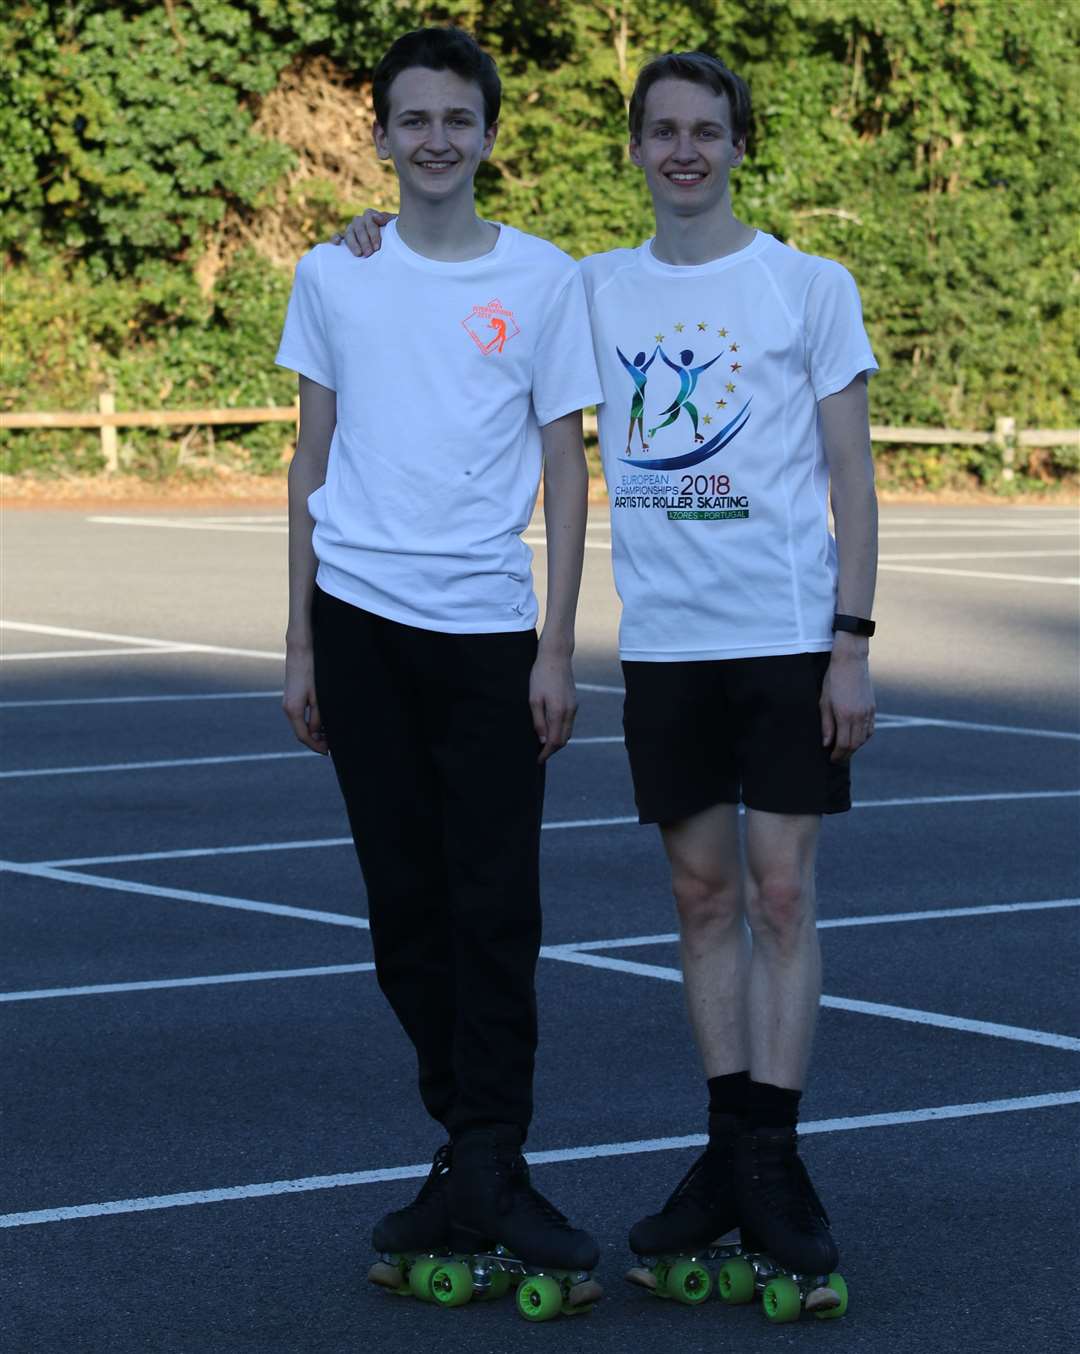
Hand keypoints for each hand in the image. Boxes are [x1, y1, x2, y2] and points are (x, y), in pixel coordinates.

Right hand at [282, 643, 327, 754]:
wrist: (299, 651)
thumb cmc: (311, 671)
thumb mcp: (318, 697)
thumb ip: (317, 717)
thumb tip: (317, 733)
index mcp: (293, 710)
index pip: (304, 736)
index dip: (316, 746)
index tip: (327, 752)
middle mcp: (287, 709)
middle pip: (301, 732)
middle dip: (315, 741)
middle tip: (330, 745)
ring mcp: (287, 703)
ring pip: (300, 724)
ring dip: (313, 732)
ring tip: (328, 735)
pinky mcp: (291, 698)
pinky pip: (299, 716)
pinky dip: (310, 723)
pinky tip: (321, 722)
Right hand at [330, 209, 395, 256]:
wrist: (394, 241)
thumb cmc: (395, 233)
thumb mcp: (395, 225)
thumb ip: (387, 219)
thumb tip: (376, 217)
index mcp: (370, 215)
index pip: (369, 221)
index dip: (373, 234)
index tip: (377, 247)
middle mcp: (360, 221)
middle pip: (359, 228)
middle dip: (364, 241)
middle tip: (369, 254)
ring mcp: (352, 228)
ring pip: (349, 233)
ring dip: (353, 243)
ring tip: (358, 254)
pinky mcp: (345, 237)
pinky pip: (339, 236)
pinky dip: (336, 238)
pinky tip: (336, 243)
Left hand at [529, 650, 577, 763]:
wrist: (556, 657)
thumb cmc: (541, 676)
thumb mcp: (534, 699)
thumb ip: (538, 721)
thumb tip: (542, 740)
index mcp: (558, 712)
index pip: (554, 741)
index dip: (546, 753)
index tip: (538, 760)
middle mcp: (569, 712)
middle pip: (563, 739)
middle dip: (552, 750)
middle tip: (539, 755)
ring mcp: (573, 707)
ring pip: (567, 732)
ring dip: (557, 740)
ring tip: (543, 744)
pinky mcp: (573, 702)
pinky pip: (569, 723)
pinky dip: (561, 730)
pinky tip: (551, 729)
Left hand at [820, 641, 874, 762]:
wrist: (851, 662)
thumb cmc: (833, 680)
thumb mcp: (824, 702)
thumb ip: (826, 725)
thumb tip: (826, 744)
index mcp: (845, 715)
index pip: (843, 744)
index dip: (837, 755)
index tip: (831, 759)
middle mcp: (859, 716)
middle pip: (855, 744)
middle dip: (846, 754)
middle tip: (836, 758)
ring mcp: (868, 712)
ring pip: (864, 738)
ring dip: (855, 747)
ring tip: (844, 749)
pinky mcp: (872, 708)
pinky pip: (870, 729)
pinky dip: (863, 737)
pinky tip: (855, 737)